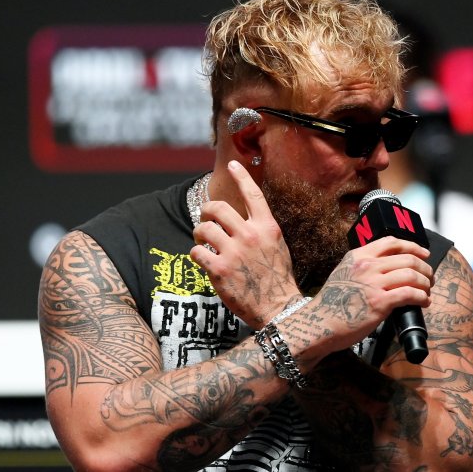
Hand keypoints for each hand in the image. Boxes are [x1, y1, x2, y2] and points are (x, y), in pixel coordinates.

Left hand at [190, 161, 301, 329]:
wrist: (277, 307)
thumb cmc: (276, 276)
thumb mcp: (276, 244)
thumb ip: (260, 227)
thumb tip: (239, 215)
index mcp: (267, 227)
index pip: (252, 194)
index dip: (241, 176)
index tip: (233, 164)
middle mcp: (250, 235)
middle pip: (217, 208)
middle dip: (205, 211)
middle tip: (204, 218)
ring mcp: (234, 252)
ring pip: (203, 228)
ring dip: (198, 232)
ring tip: (200, 239)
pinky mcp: (219, 270)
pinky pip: (196, 252)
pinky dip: (195, 253)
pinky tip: (201, 258)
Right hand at [282, 236, 433, 362]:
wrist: (320, 324)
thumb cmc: (332, 303)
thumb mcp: (343, 273)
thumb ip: (362, 265)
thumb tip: (387, 266)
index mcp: (358, 256)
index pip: (391, 242)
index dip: (413, 246)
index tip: (424, 253)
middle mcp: (367, 266)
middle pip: (407, 258)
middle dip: (424, 268)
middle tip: (429, 277)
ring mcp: (373, 284)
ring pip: (412, 275)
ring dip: (425, 283)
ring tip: (427, 291)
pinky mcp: (380, 302)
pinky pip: (410, 294)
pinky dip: (422, 297)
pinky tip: (424, 302)